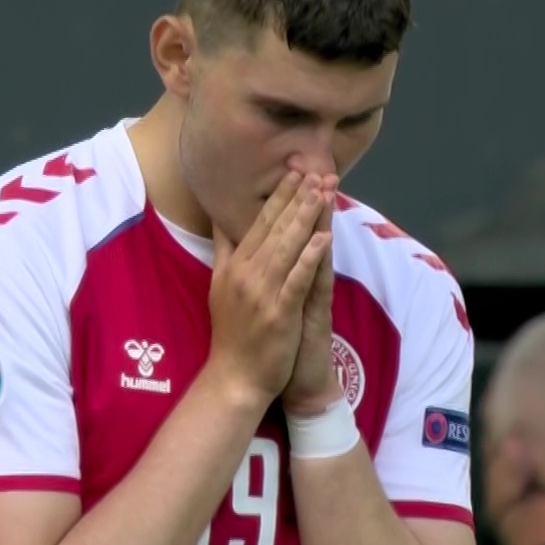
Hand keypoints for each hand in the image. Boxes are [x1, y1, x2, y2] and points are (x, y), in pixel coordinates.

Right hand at [205, 171, 333, 405]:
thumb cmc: (232, 332)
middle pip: (273, 227)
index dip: (278, 195)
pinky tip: (324, 238)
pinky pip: (296, 280)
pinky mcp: (278, 312)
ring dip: (306, 217)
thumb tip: (221, 219)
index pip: (256, 222)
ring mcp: (261, 293)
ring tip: (323, 190)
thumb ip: (225, 251)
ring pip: (286, 247)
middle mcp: (244, 274)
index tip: (294, 169)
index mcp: (233, 266)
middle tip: (314, 168)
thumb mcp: (220, 286)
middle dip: (295, 196)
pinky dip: (309, 257)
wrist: (235, 376)